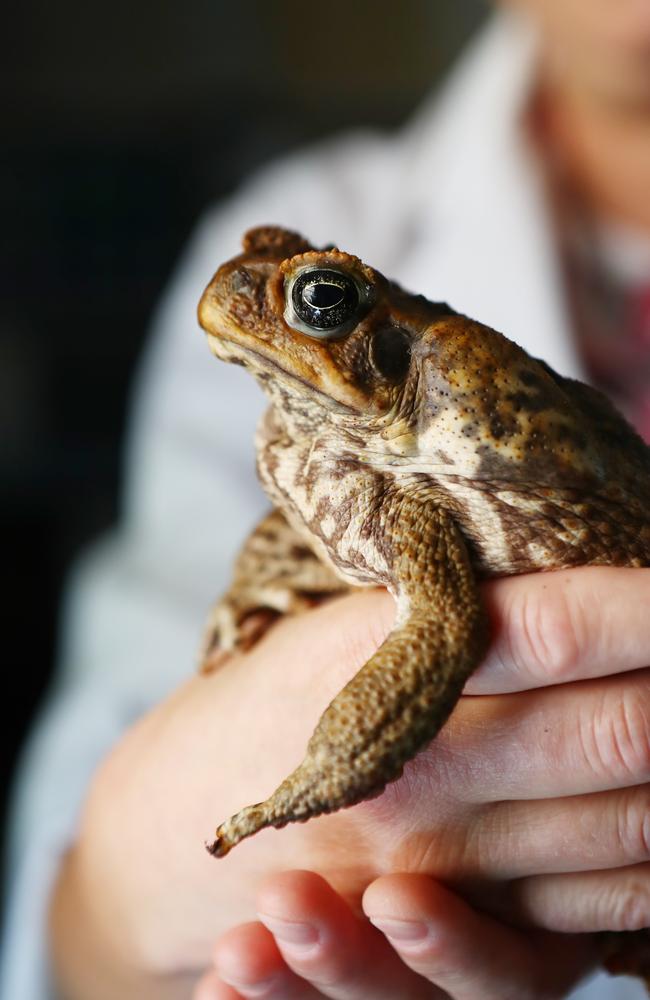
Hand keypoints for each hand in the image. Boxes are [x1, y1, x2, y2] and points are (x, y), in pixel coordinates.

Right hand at [52, 566, 649, 992]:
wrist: (169, 838)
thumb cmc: (262, 705)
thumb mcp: (326, 625)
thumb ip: (432, 598)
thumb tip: (561, 550)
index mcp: (372, 669)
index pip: (548, 629)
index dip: (642, 602)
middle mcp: (412, 774)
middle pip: (610, 731)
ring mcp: (435, 870)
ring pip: (624, 825)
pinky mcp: (455, 936)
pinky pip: (596, 912)